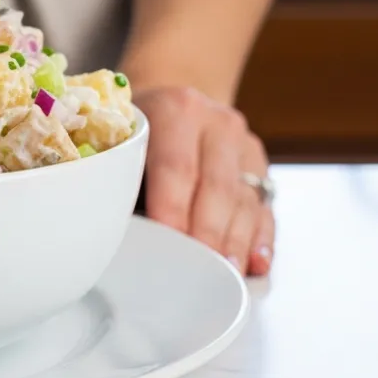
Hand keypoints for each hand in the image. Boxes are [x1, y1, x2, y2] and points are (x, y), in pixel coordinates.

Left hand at [135, 86, 273, 275]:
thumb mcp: (122, 138)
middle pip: (216, 187)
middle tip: (198, 271)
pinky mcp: (259, 165)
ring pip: (244, 200)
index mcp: (176, 110)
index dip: (172, 209)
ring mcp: (243, 144)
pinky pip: (263, 206)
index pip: (176, 166)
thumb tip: (114, 229)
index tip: (168, 245)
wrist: (175, 102)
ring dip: (235, 242)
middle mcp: (217, 123)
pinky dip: (260, 238)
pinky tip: (256, 263)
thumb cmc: (138, 130)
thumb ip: (121, 177)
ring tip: (227, 275)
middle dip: (207, 234)